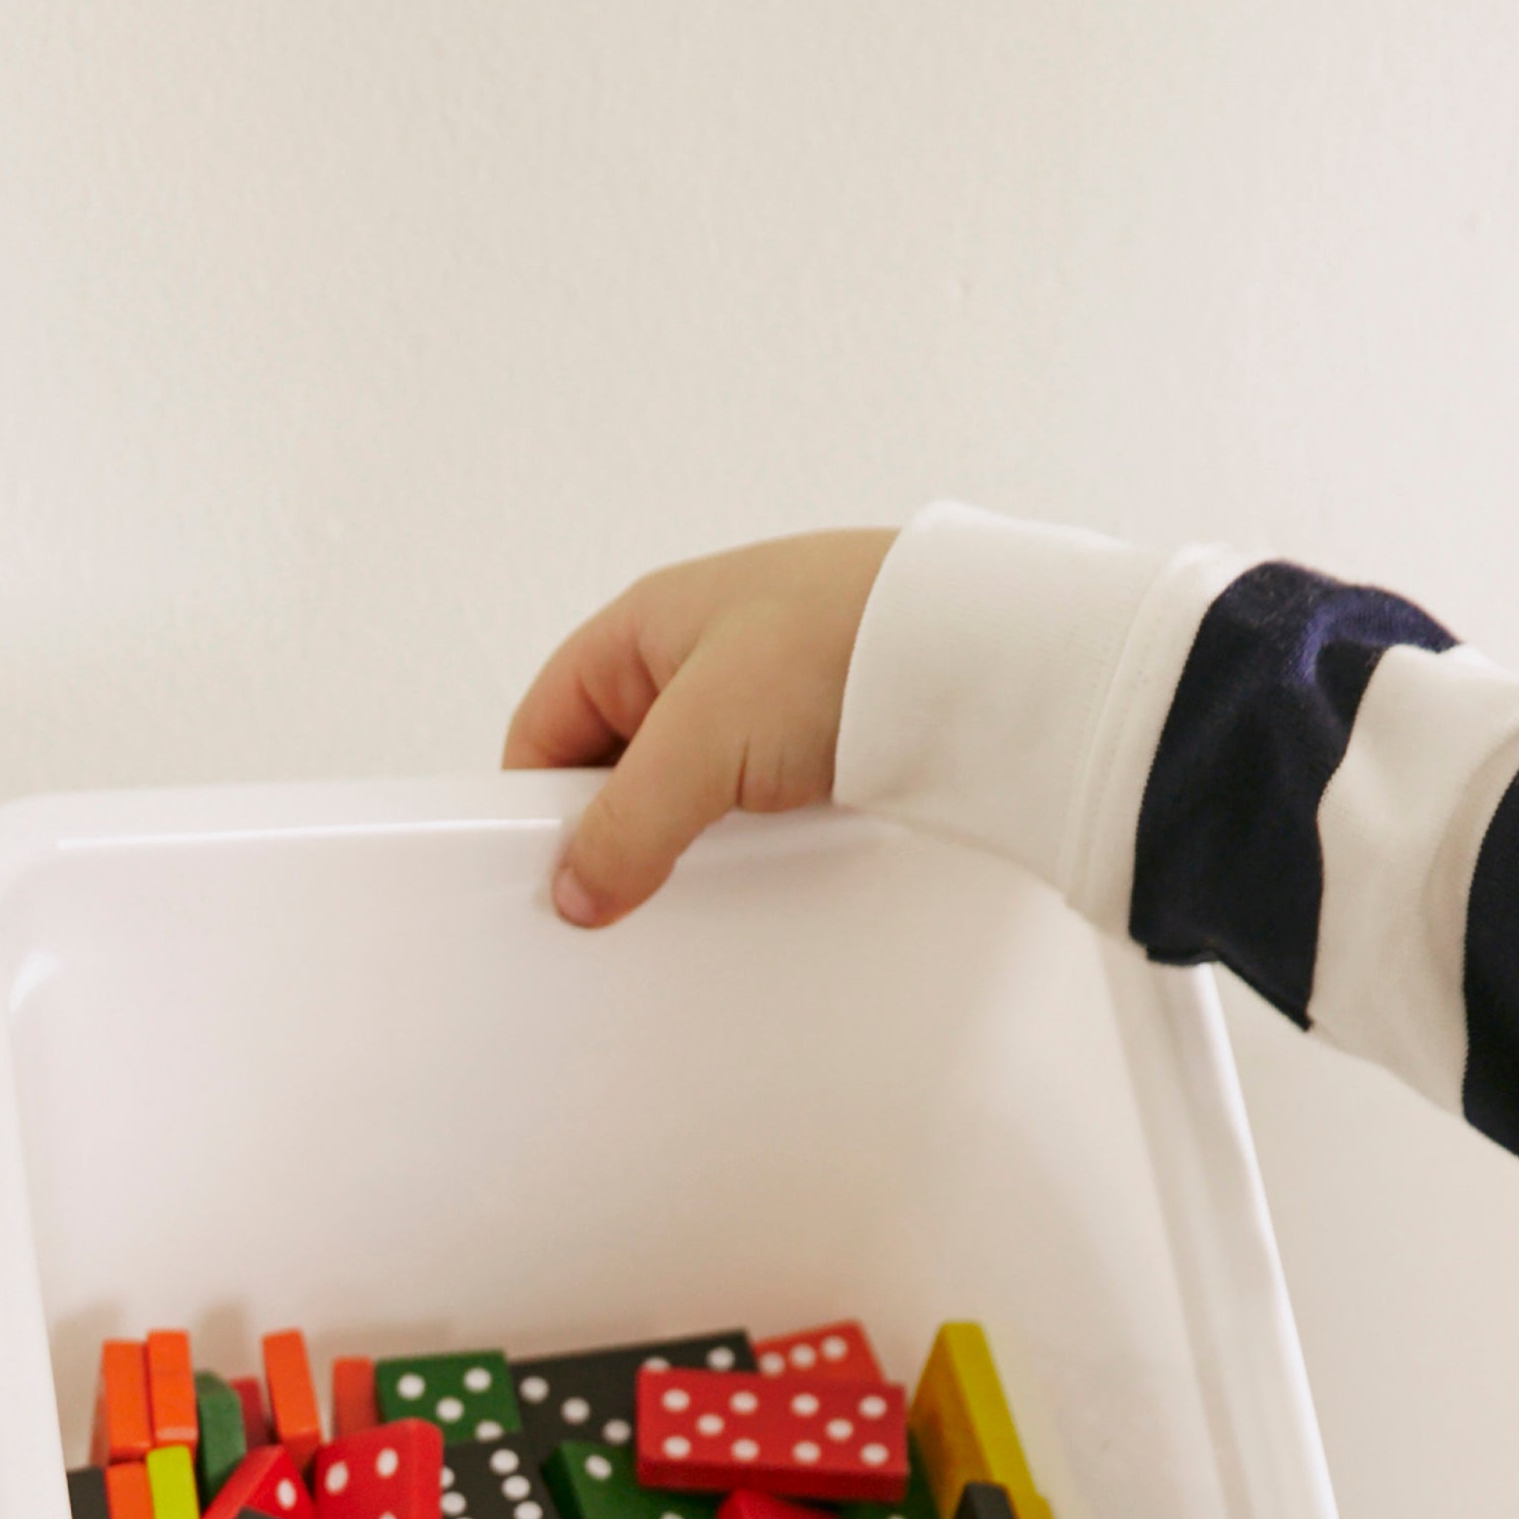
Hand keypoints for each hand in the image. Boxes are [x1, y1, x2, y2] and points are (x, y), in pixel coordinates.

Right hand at [505, 529, 898, 925]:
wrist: (986, 650)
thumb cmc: (841, 644)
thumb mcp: (699, 742)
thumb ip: (624, 827)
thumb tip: (576, 893)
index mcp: (646, 625)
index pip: (546, 722)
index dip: (531, 799)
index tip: (542, 872)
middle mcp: (699, 651)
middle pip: (612, 762)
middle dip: (609, 827)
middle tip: (614, 890)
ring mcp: (763, 693)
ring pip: (683, 786)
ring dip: (680, 836)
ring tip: (688, 883)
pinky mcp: (821, 734)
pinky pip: (749, 800)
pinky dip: (741, 838)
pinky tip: (752, 868)